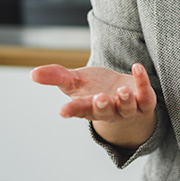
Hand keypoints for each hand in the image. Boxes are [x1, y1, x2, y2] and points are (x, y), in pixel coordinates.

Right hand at [31, 63, 155, 124]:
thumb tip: (33, 73)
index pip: (79, 110)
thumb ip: (56, 77)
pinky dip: (143, 82)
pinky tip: (137, 67)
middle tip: (99, 98)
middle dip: (102, 107)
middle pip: (105, 113)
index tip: (63, 111)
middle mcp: (108, 111)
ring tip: (123, 91)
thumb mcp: (74, 81)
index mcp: (88, 108)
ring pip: (127, 108)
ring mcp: (128, 109)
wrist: (124, 94)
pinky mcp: (144, 101)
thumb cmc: (95, 88)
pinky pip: (146, 96)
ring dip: (125, 100)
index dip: (72, 110)